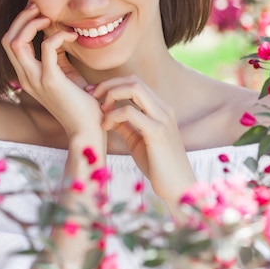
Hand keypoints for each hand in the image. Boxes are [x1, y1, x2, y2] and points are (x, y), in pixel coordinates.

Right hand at [1, 4, 102, 137]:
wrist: (87, 128)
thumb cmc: (80, 102)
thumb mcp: (64, 75)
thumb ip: (56, 56)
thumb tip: (57, 34)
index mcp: (26, 76)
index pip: (10, 43)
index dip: (19, 23)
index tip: (37, 11)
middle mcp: (26, 78)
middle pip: (8, 39)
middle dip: (21, 18)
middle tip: (38, 7)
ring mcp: (35, 80)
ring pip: (17, 42)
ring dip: (32, 23)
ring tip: (49, 18)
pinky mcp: (51, 81)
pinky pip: (47, 48)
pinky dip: (57, 35)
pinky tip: (72, 36)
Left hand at [90, 75, 195, 203]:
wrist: (178, 187)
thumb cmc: (158, 166)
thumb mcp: (137, 141)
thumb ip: (125, 125)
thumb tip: (107, 115)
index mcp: (160, 109)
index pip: (135, 83)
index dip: (113, 85)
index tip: (94, 95)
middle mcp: (163, 109)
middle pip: (133, 81)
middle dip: (108, 85)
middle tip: (91, 97)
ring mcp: (162, 118)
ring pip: (134, 89)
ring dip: (111, 95)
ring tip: (100, 111)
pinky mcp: (157, 132)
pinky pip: (130, 112)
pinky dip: (113, 115)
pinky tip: (105, 127)